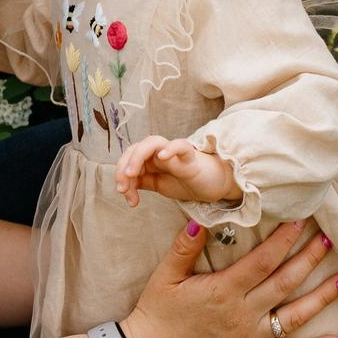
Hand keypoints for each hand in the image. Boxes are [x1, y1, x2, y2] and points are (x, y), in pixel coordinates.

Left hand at [115, 132, 238, 207]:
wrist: (215, 186)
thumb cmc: (188, 182)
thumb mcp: (160, 185)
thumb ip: (143, 182)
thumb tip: (124, 187)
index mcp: (152, 160)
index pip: (129, 159)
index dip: (121, 175)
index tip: (125, 195)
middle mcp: (161, 153)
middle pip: (135, 148)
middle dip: (123, 167)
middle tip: (123, 188)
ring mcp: (175, 154)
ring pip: (152, 143)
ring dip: (136, 157)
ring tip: (131, 174)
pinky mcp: (191, 158)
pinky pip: (181, 145)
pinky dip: (170, 148)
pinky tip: (162, 156)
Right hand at [120, 216, 337, 337]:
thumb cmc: (157, 313)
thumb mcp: (165, 276)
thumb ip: (184, 247)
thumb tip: (200, 220)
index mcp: (224, 290)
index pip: (263, 260)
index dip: (284, 239)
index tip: (301, 221)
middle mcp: (242, 314)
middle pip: (285, 282)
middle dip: (309, 259)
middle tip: (329, 240)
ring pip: (293, 316)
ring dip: (321, 297)